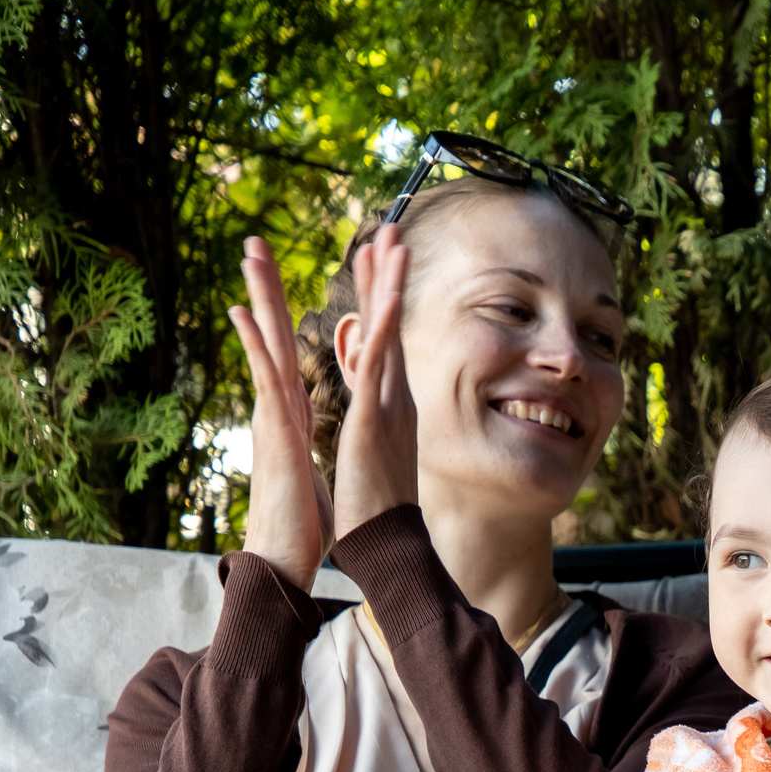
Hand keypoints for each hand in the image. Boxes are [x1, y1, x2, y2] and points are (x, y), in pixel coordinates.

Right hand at [227, 237, 334, 591]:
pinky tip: (243, 315)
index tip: (273, 278)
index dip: (281, 314)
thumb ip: (298, 446)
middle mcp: (276, 409)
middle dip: (264, 289)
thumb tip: (295, 436)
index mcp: (289, 415)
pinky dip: (257, 347)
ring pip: (265, 347)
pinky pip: (266, 381)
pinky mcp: (276, 434)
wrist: (286, 560)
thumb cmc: (300, 521)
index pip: (286, 352)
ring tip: (249, 257)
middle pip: (270, 337)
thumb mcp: (306, 469)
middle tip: (253, 242)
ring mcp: (272, 419)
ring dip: (257, 300)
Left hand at [330, 226, 421, 540]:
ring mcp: (388, 406)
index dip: (381, 295)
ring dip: (390, 284)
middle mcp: (395, 397)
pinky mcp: (375, 421)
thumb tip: (380, 416)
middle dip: (388, 273)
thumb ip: (379, 427)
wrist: (385, 545)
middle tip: (389, 226)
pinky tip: (388, 296)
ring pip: (389, 332)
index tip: (378, 257)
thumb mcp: (375, 456)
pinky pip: (380, 367)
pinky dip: (384, 328)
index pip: (383, 339)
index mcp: (389, 405)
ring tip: (389, 239)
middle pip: (390, 323)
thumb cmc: (377, 511)